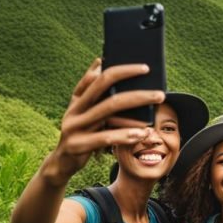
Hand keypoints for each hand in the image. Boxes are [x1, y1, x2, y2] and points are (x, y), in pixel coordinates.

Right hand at [47, 58, 163, 182]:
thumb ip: (90, 89)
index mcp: (77, 100)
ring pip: (108, 112)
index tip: (145, 68)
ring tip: (154, 115)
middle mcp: (74, 110)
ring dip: (135, 112)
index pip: (97, 78)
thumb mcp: (82, 111)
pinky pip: (105, 137)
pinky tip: (141, 134)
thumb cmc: (80, 133)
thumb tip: (99, 60)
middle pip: (106, 92)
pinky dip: (125, 135)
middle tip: (160, 94)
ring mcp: (74, 127)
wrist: (62, 162)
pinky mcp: (77, 145)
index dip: (120, 71)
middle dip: (136, 92)